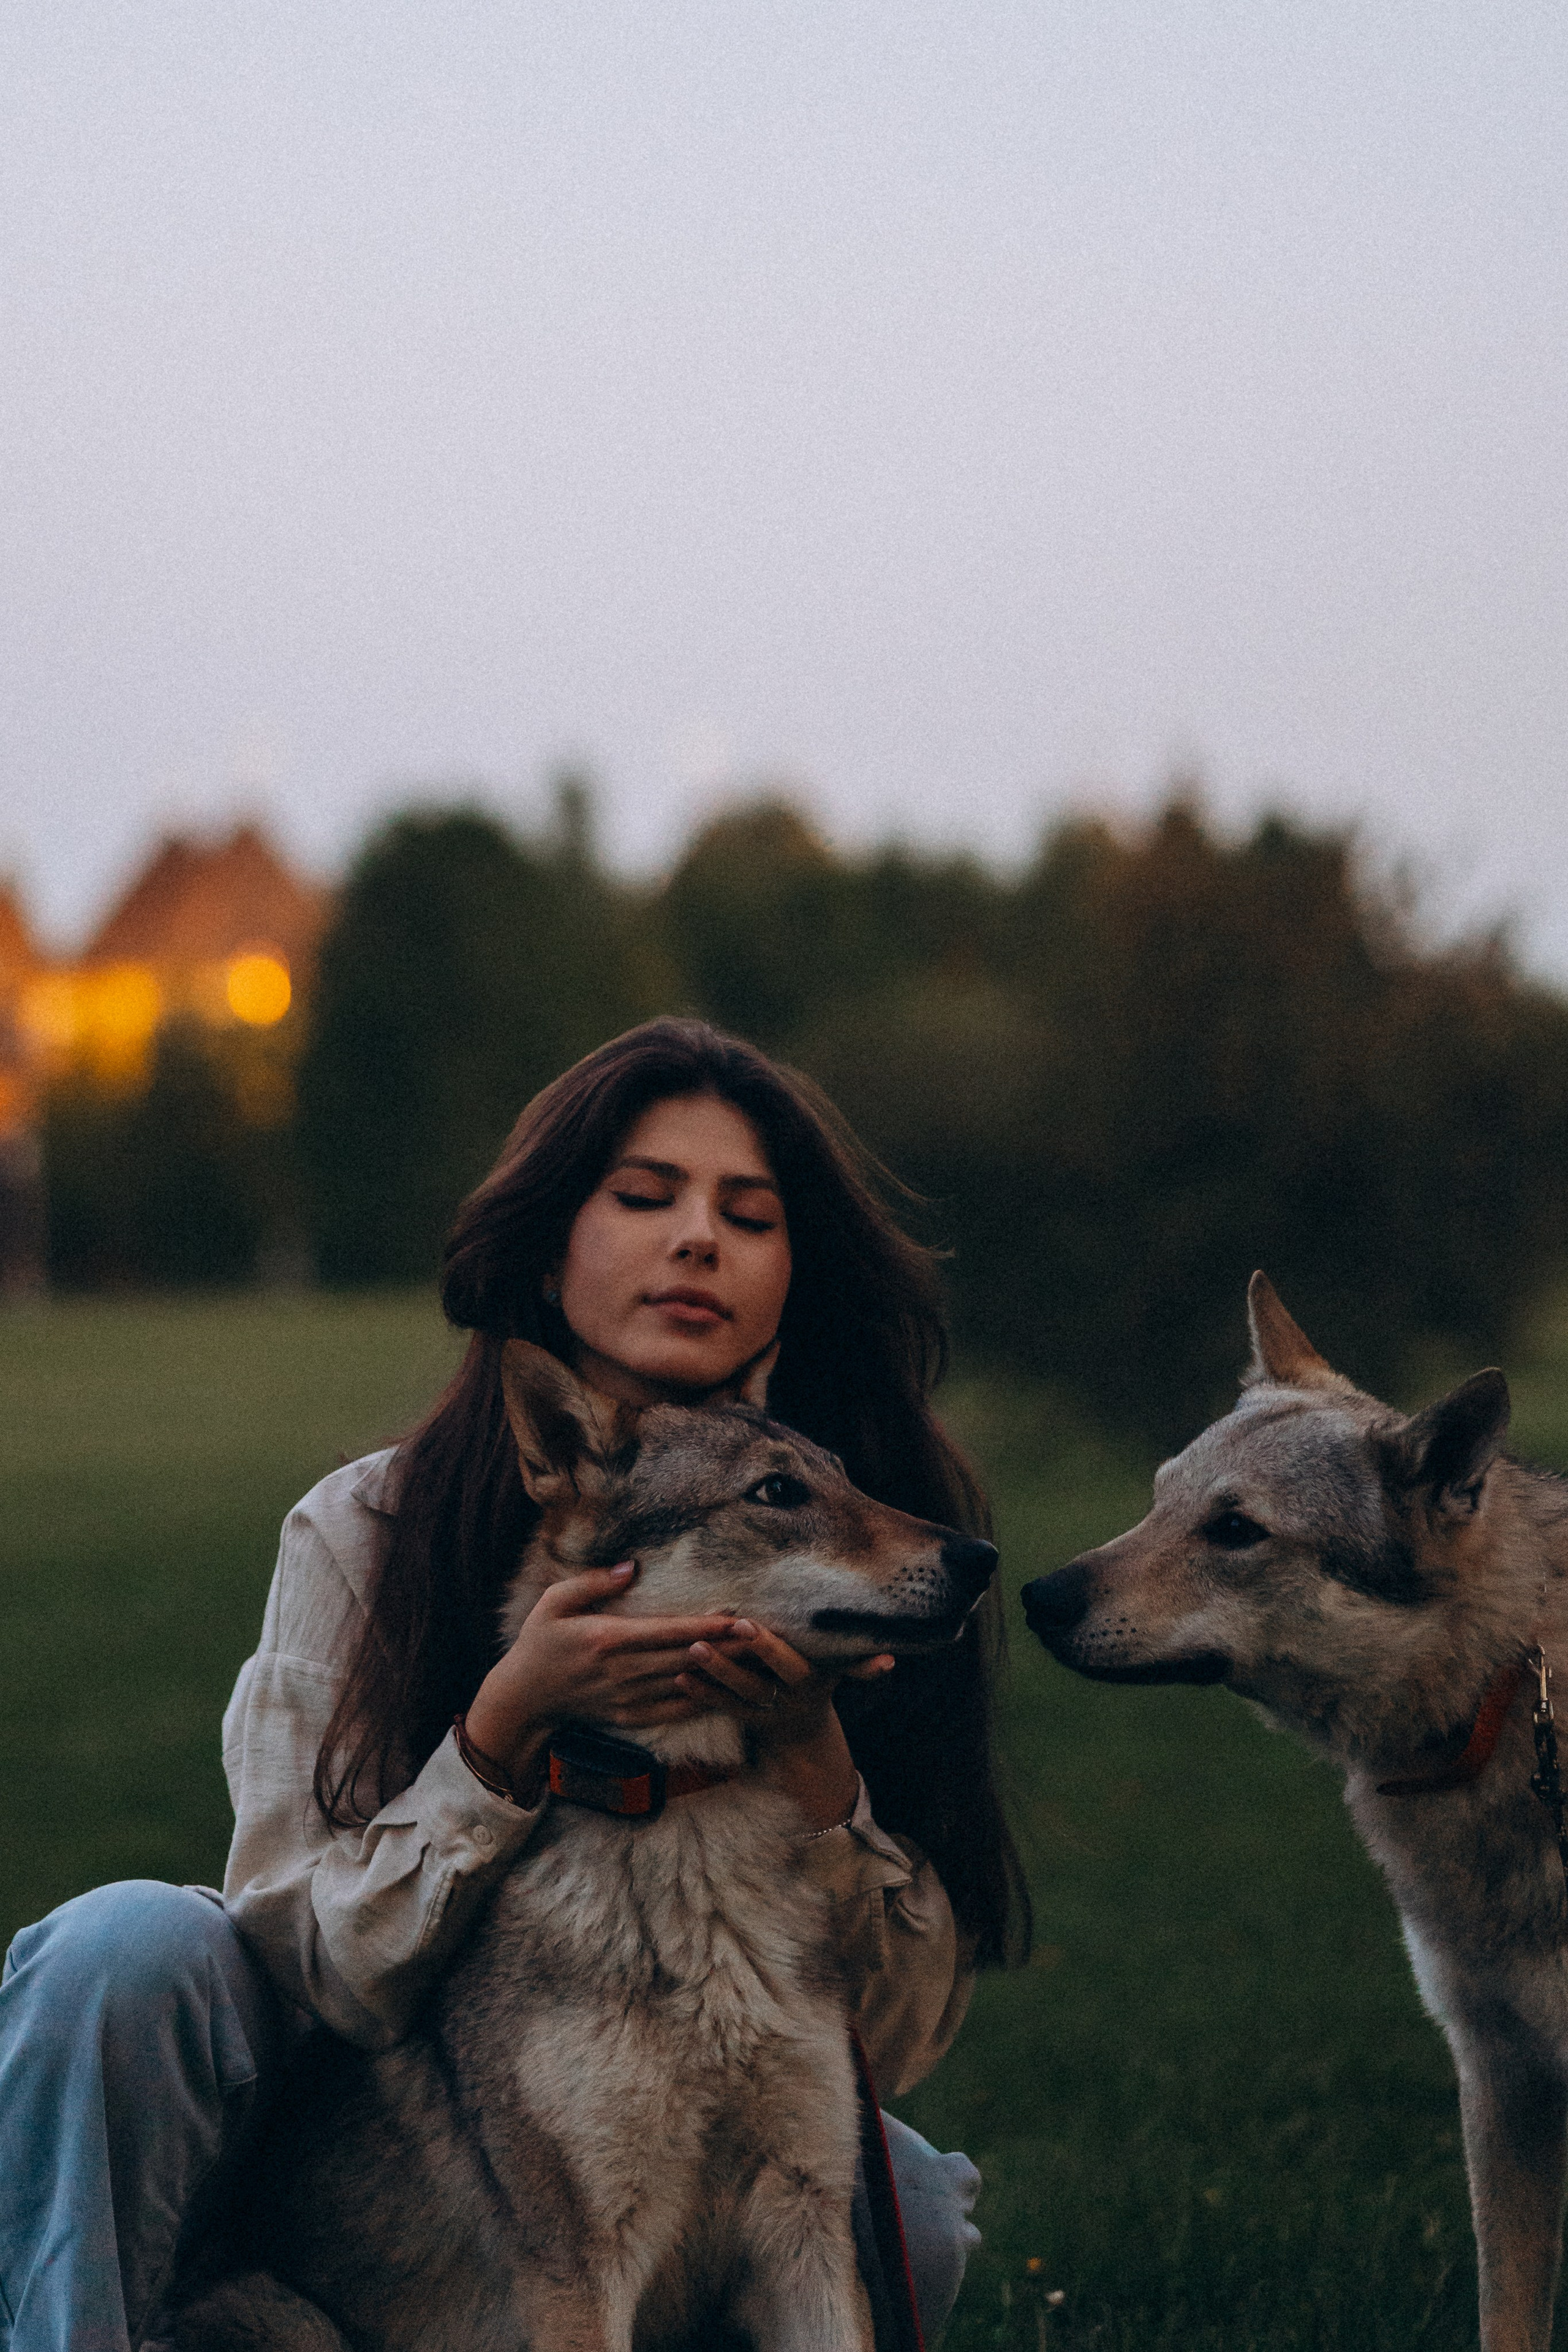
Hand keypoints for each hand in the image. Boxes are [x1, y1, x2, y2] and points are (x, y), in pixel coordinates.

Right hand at [464, 1564, 759, 1786]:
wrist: (523, 1699)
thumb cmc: (538, 1644)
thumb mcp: (553, 1603)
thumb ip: (591, 1583)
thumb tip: (629, 1566)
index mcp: (607, 1639)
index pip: (668, 1631)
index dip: (706, 1625)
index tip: (738, 1616)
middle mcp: (622, 1672)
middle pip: (686, 1657)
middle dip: (727, 1647)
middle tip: (765, 1636)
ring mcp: (628, 1699)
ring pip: (686, 1685)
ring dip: (722, 1674)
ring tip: (757, 1662)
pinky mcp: (630, 1717)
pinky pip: (675, 1710)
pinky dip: (703, 1700)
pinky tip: (728, 1691)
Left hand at [678, 1625, 894, 1829]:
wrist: (804, 1732)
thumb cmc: (820, 1679)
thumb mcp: (840, 1671)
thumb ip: (860, 1664)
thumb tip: (891, 1661)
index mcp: (810, 1681)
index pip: (787, 1664)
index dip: (766, 1647)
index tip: (743, 1624)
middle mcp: (786, 1700)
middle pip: (755, 1684)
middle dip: (729, 1664)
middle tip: (700, 1640)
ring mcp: (763, 1713)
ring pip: (734, 1697)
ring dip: (710, 1677)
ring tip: (687, 1654)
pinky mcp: (744, 1720)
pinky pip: (720, 1708)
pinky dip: (700, 1694)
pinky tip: (679, 1678)